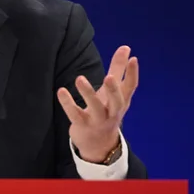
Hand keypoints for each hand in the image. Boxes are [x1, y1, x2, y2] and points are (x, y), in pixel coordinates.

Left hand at [57, 45, 138, 162]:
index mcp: (122, 101)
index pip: (130, 87)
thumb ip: (118, 69)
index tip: (133, 58)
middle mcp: (112, 111)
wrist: (99, 145)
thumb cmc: (107, 111)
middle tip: (109, 77)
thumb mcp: (113, 92)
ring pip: (95, 108)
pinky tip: (61, 91)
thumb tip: (126, 48)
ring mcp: (98, 120)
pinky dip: (68, 103)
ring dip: (87, 94)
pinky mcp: (83, 125)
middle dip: (113, 89)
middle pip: (116, 101)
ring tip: (79, 78)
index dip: (133, 73)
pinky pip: (75, 115)